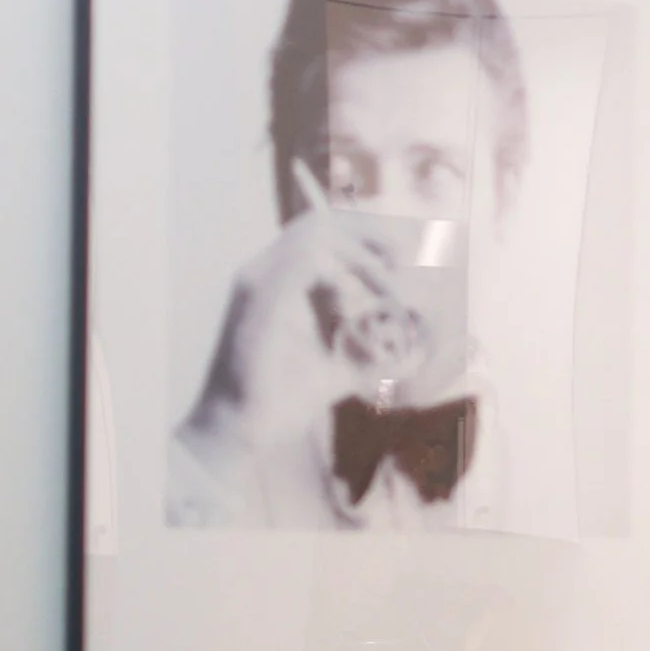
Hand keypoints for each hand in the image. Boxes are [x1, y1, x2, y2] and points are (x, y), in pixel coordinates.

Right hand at [176, 198, 413, 480]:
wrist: (239, 429)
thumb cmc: (283, 400)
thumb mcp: (339, 367)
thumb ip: (369, 351)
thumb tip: (411, 350)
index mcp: (279, 280)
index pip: (323, 230)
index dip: (367, 236)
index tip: (403, 260)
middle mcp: (264, 271)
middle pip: (321, 221)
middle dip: (370, 235)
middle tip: (405, 263)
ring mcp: (258, 281)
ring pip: (314, 234)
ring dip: (360, 257)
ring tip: (387, 290)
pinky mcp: (259, 299)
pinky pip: (304, 262)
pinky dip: (340, 276)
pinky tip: (356, 308)